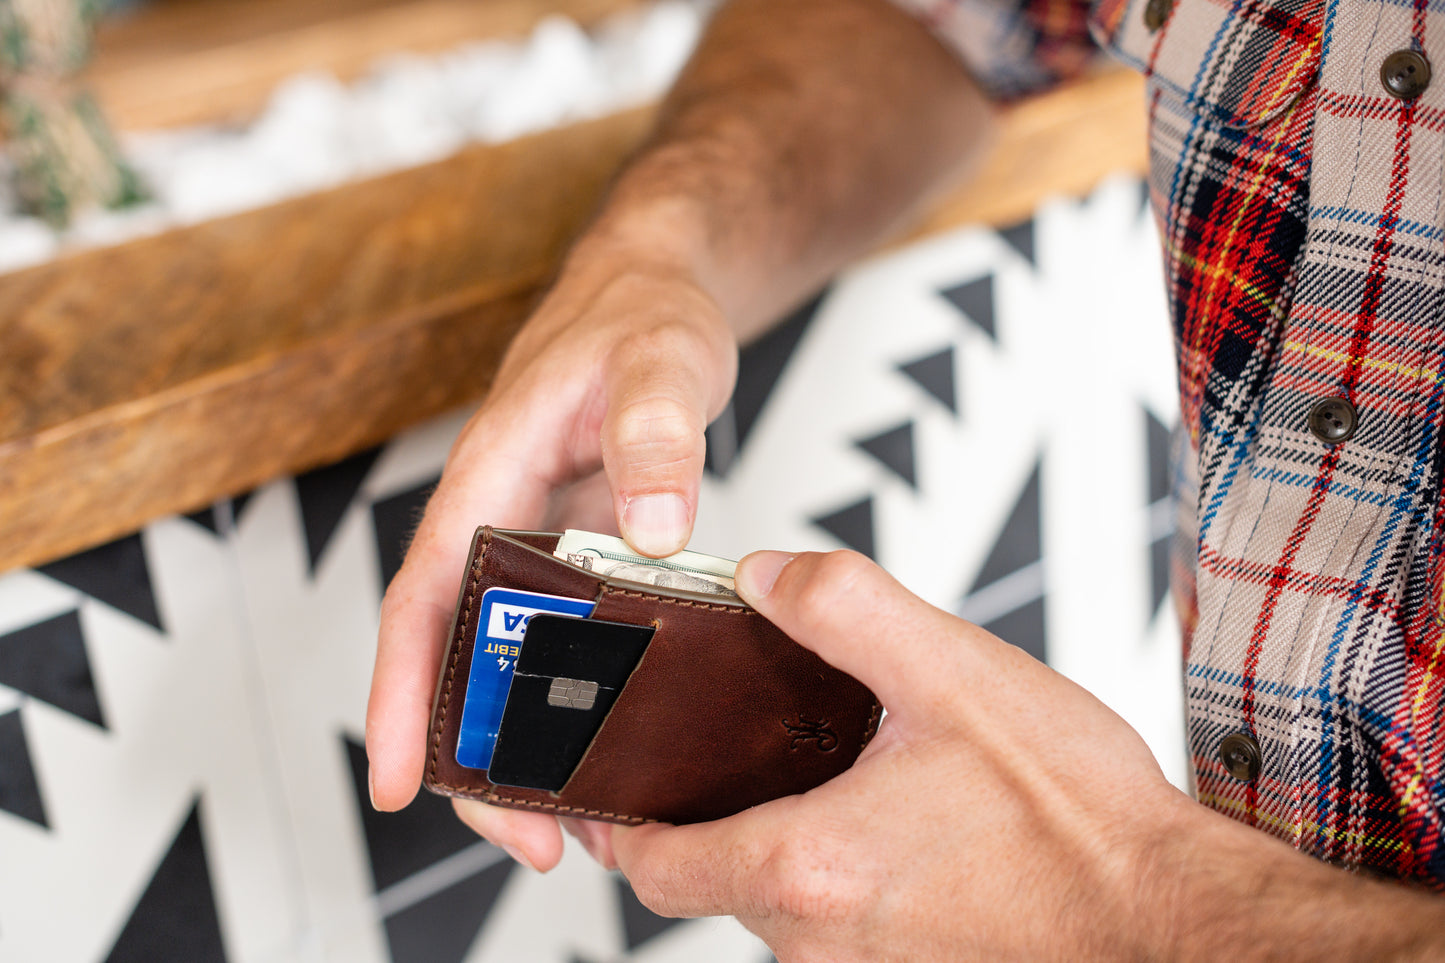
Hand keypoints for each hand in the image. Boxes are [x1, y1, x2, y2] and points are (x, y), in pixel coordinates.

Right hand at [365, 243, 737, 869]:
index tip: (395, 777)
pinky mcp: (583, 554)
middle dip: (480, 755)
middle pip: (462, 656)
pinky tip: (627, 750)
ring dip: (536, 745)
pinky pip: (568, 641)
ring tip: (585, 827)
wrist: (657, 291)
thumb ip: (654, 431)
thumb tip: (654, 527)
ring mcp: (542, 542)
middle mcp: (501, 518)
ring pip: (513, 661)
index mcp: (490, 475)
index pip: (425, 595)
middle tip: (533, 841)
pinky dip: (585, 702)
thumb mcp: (658, 358)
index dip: (402, 689)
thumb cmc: (640, 314)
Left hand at [607, 550, 1193, 960]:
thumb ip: (842, 608)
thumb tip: (764, 576)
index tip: (613, 791)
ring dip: (806, 845)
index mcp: (806, 868)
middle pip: (723, 880)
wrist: (1176, 924)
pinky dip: (860, 882)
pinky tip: (917, 834)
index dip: (624, 823)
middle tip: (762, 752)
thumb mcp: (953, 672)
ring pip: (792, 908)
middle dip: (731, 814)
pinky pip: (853, 933)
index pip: (656, 867)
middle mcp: (822, 944)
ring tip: (860, 781)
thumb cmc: (1081, 824)